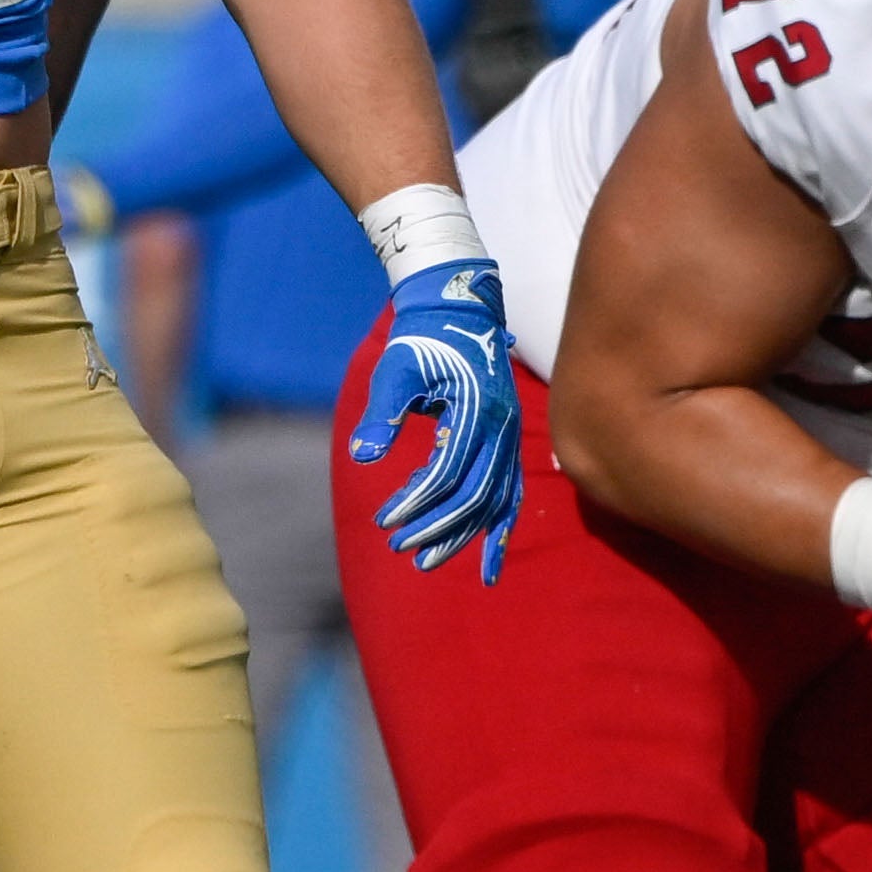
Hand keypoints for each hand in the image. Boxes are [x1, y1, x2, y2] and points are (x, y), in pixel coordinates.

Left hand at [349, 263, 522, 583]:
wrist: (459, 310)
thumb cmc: (422, 340)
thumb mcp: (395, 370)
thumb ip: (382, 413)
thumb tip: (362, 456)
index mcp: (477, 413)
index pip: (448, 473)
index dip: (416, 502)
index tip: (385, 521)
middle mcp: (503, 431)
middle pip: (476, 496)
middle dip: (438, 527)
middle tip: (401, 548)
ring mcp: (510, 438)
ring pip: (495, 501)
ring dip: (464, 535)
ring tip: (429, 561)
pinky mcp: (507, 443)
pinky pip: (509, 494)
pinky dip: (499, 528)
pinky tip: (489, 560)